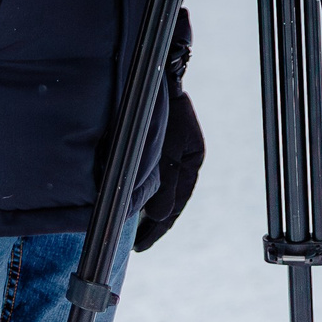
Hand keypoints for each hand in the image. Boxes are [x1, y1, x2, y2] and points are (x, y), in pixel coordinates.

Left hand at [136, 89, 204, 252]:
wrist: (157, 75)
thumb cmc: (162, 110)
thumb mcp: (166, 152)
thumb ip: (166, 184)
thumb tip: (160, 216)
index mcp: (191, 160)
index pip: (175, 205)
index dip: (158, 228)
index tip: (140, 246)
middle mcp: (182, 160)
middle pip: (169, 201)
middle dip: (154, 222)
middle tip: (136, 243)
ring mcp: (170, 153)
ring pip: (159, 190)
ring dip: (147, 208)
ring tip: (132, 228)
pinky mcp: (156, 146)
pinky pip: (151, 177)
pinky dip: (143, 192)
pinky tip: (130, 200)